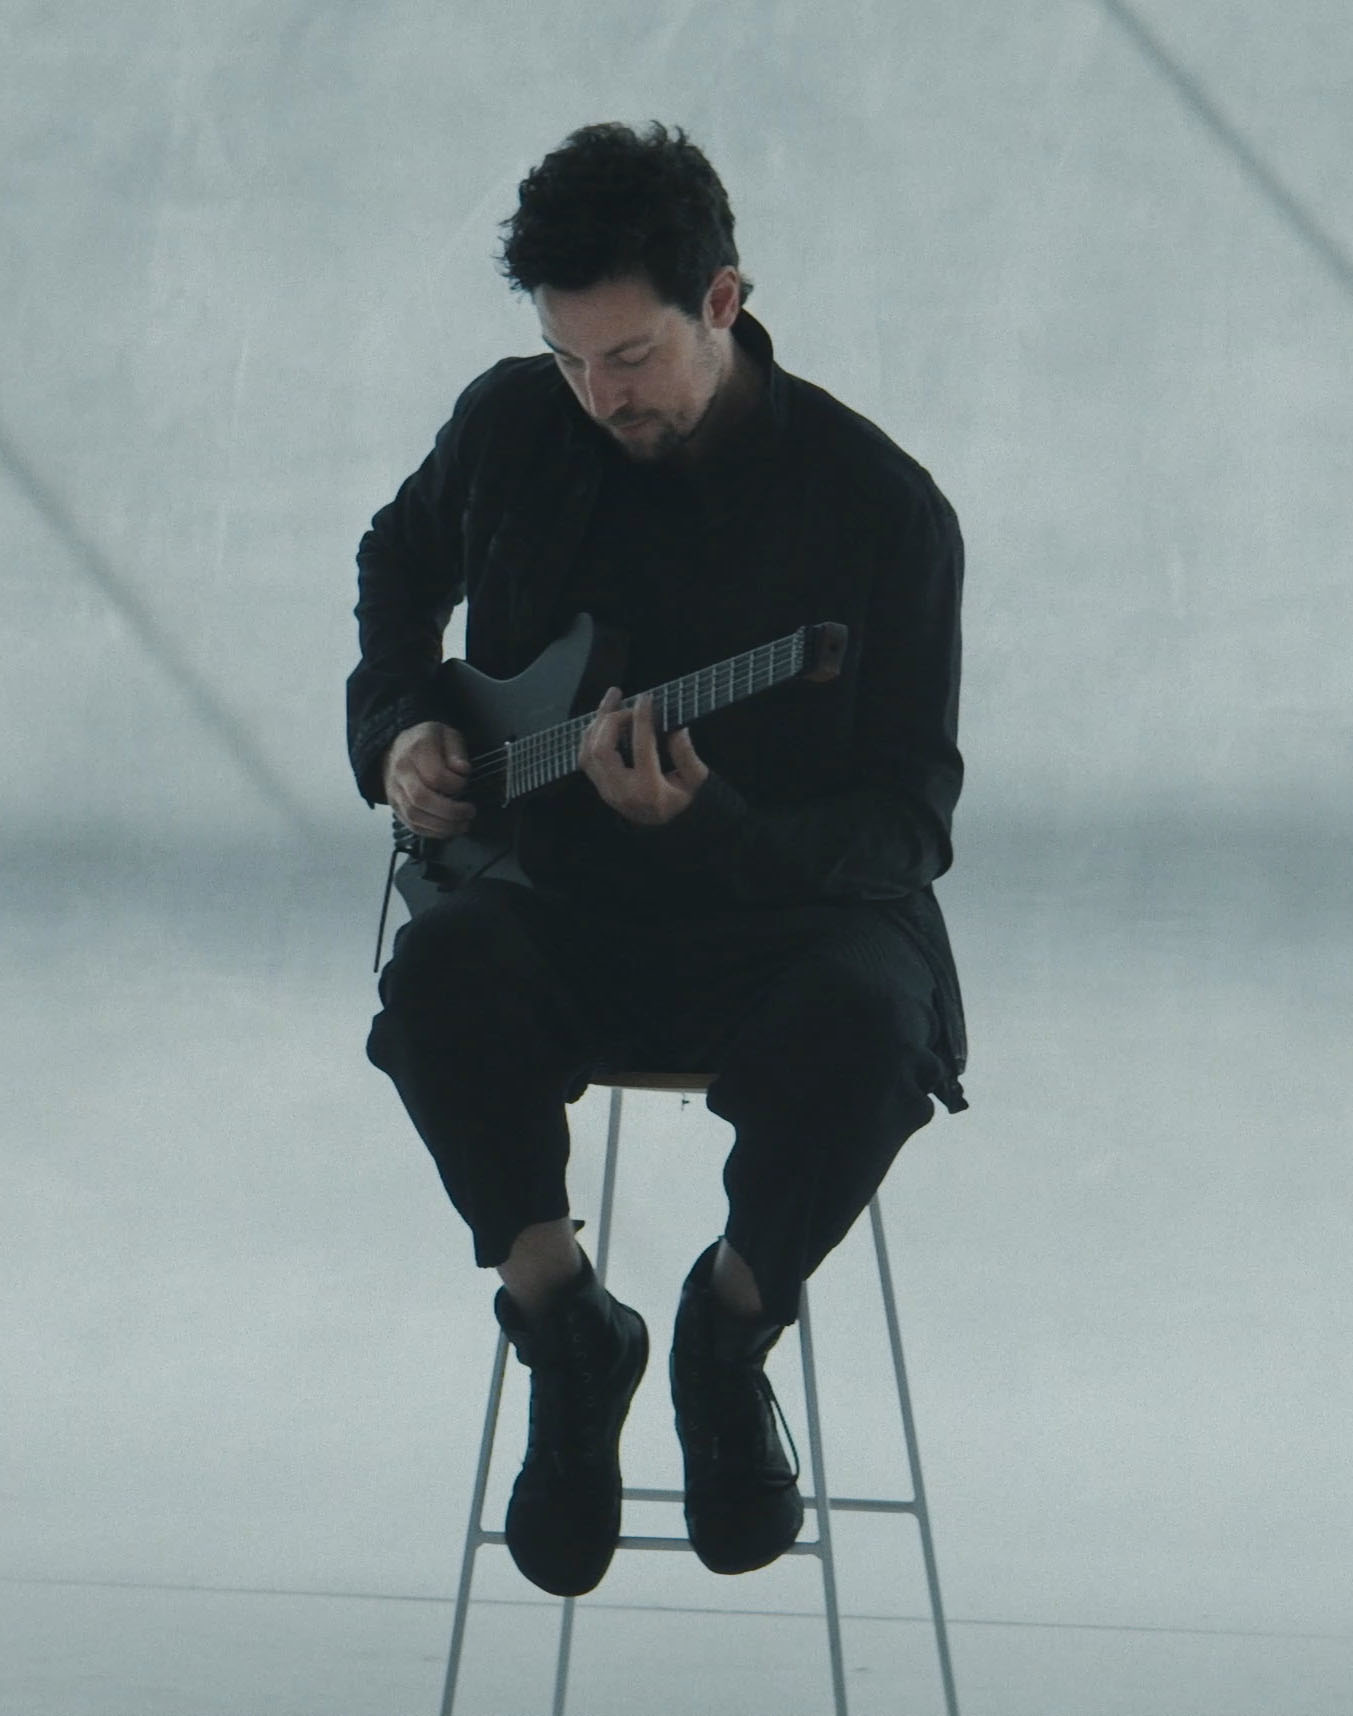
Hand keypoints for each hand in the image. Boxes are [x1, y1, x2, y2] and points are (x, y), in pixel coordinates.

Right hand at [382, 721, 476, 837]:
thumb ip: (457, 751)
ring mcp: (395, 790)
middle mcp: (402, 771)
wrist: (396, 748)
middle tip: (469, 812)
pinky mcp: (395, 806)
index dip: (455, 784)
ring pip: (415, 815)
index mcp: (417, 751)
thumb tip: (462, 770)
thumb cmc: (426, 742)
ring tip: (463, 825)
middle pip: (422, 798)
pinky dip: (432, 832)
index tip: (465, 782)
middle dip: (451, 811)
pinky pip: (411, 825)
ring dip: (443, 826)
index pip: (435, 775)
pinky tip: (448, 829)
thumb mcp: (447, 734)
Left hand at [578, 688, 708, 825]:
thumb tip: (678, 731)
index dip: (642, 719)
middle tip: (629, 705)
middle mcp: (621, 791)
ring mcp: (606, 790)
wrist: (662, 822)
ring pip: (589, 751)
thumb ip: (688, 756)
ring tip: (612, 699)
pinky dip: (591, 733)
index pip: (641, 748)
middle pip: (603, 749)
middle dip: (612, 720)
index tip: (646, 699)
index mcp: (648, 789)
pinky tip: (603, 718)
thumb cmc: (679, 797)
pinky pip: (585, 756)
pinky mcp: (599, 786)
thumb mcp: (695, 780)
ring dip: (598, 722)